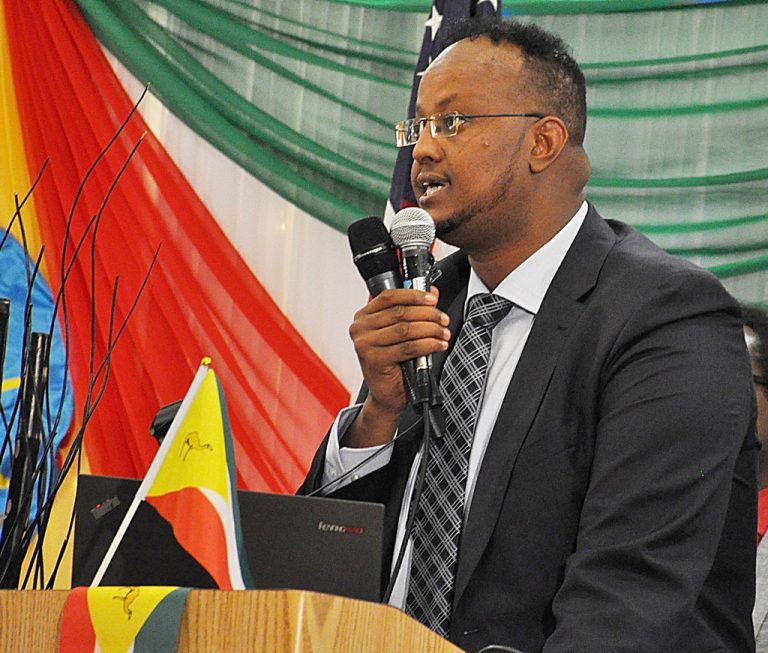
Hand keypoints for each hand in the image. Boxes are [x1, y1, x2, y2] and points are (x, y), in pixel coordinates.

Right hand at [345, 288, 449, 446]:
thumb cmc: (393, 363)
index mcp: (363, 317)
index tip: (432, 299)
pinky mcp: (374, 360)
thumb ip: (413, 311)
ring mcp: (364, 344)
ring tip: (444, 333)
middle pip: (400, 312)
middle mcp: (360, 328)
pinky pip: (408, 347)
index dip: (414, 295)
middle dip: (428, 314)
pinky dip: (428, 344)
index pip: (389, 296)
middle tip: (443, 319)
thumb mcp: (402, 333)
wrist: (386, 394)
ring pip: (406, 329)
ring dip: (431, 329)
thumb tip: (432, 292)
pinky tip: (439, 345)